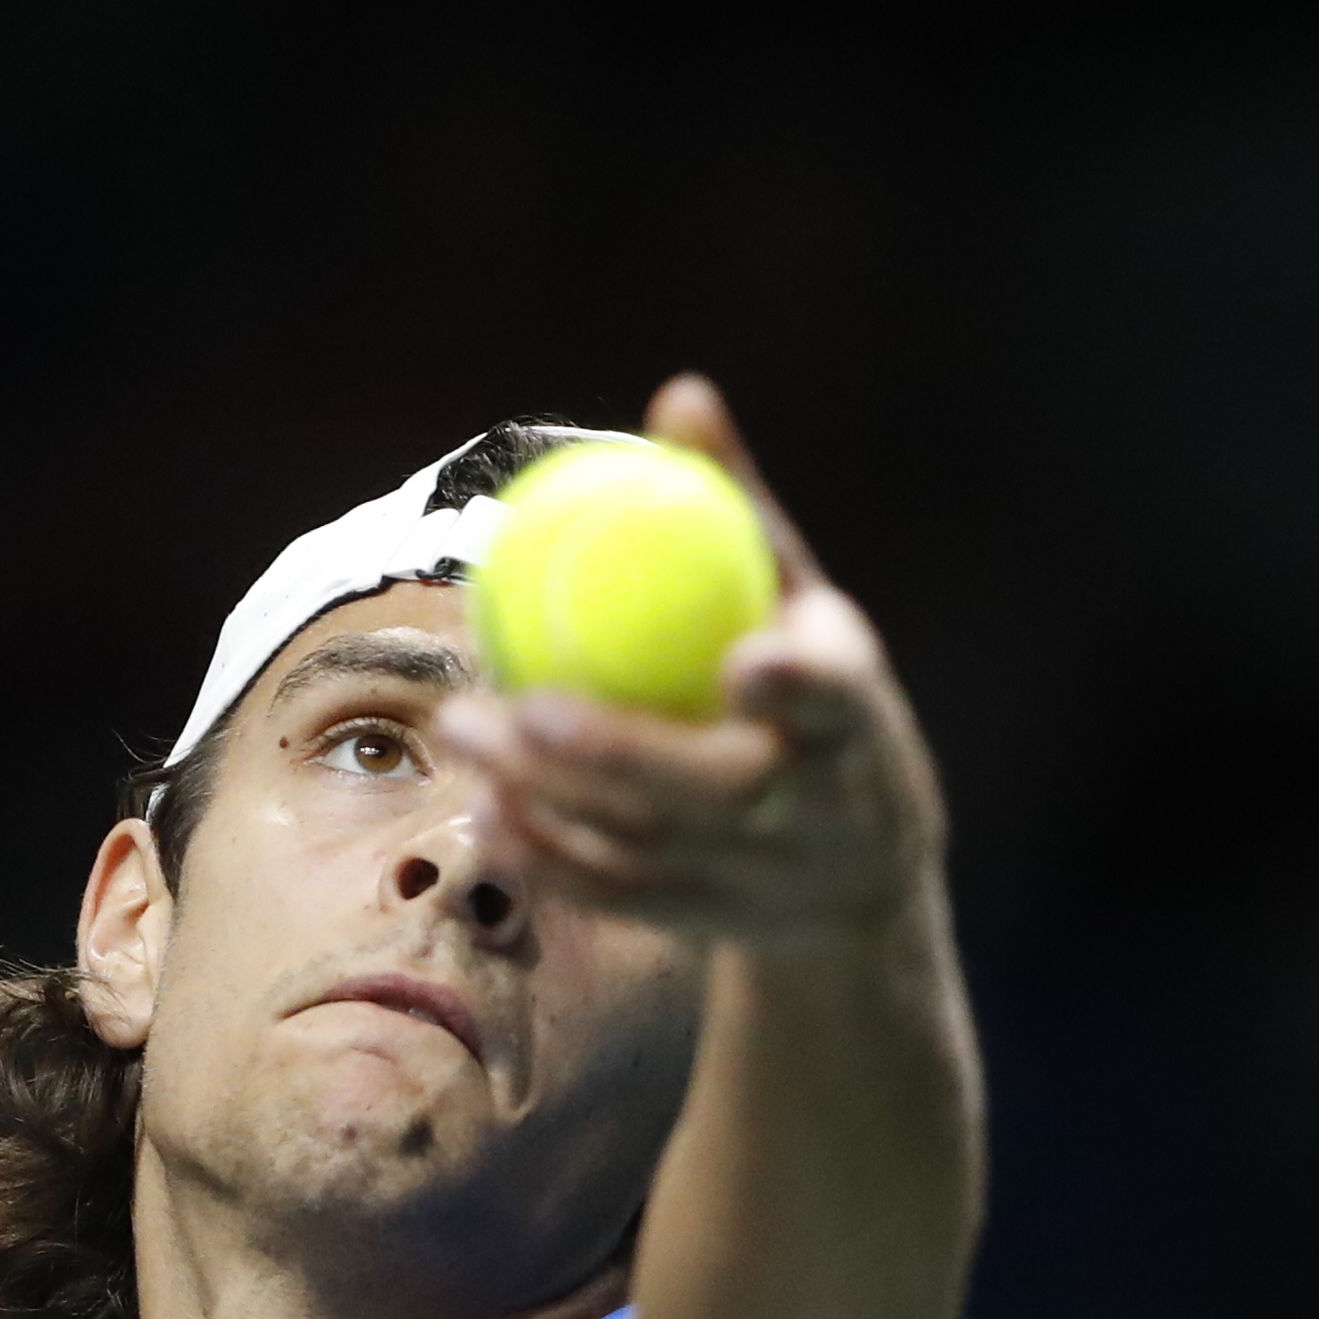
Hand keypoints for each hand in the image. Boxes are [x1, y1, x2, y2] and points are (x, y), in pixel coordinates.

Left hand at [434, 374, 950, 951]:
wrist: (857, 877)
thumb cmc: (817, 699)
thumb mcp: (804, 605)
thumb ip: (740, 512)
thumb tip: (680, 394)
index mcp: (854, 722)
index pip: (836, 701)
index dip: (797, 688)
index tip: (744, 663)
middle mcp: (815, 812)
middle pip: (712, 789)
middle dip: (612, 752)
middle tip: (515, 703)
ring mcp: (758, 879)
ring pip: (645, 846)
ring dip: (546, 798)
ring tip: (461, 731)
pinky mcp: (707, 924)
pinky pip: (615, 894)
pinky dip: (546, 855)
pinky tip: (482, 805)